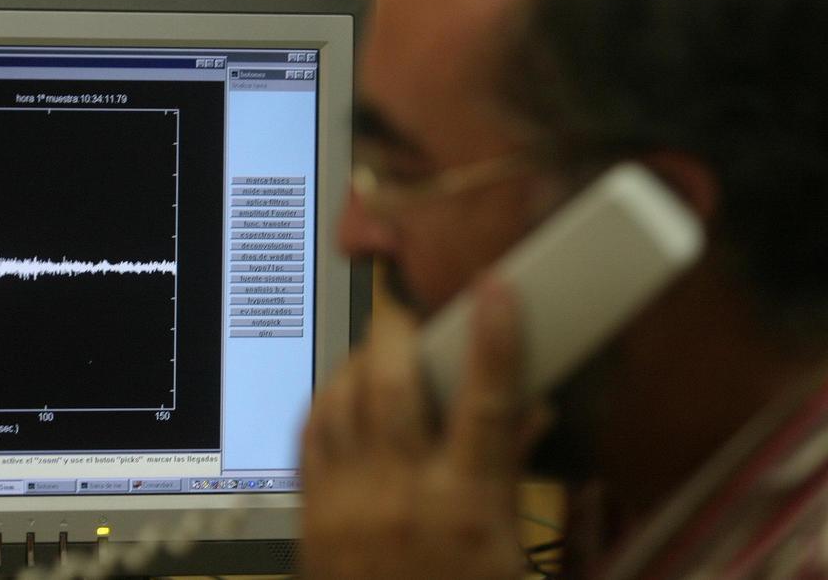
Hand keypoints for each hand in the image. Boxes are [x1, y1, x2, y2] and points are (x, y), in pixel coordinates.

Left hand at [300, 278, 535, 578]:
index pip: (486, 408)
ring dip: (362, 361)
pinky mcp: (312, 511)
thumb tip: (529, 409)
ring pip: (343, 400)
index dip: (495, 341)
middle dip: (400, 332)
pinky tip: (345, 390)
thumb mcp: (508, 549)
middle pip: (393, 386)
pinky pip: (310, 433)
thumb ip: (513, 471)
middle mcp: (402, 497)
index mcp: (468, 509)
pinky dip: (327, 399)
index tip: (496, 290)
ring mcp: (349, 502)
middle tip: (411, 311)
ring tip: (382, 348)